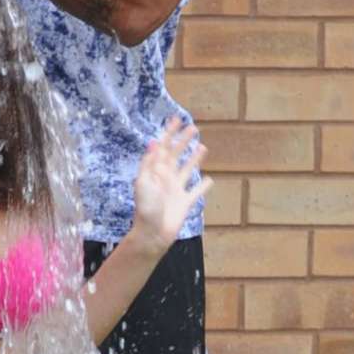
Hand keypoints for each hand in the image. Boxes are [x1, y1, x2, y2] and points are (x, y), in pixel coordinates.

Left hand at [130, 118, 208, 253]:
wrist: (152, 234)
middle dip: (183, 141)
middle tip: (193, 127)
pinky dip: (203, 186)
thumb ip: (150, 164)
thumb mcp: (144, 183)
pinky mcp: (185, 203)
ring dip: (194, 158)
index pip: (162, 147)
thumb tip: (153, 142)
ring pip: (187, 170)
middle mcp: (166, 178)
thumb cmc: (146, 209)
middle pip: (176, 155)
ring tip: (202, 147)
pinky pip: (196, 192)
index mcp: (156, 171)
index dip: (169, 133)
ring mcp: (176, 190)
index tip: (175, 119)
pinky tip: (209, 180)